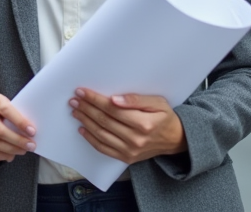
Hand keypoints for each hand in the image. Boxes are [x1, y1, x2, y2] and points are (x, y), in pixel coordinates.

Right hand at [0, 93, 35, 164]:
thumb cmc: (3, 113)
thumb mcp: (10, 108)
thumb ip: (18, 116)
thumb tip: (31, 134)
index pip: (6, 109)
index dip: (20, 122)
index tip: (32, 132)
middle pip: (0, 130)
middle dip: (18, 141)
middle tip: (30, 146)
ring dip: (11, 150)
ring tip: (22, 151)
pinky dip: (1, 156)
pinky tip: (10, 156)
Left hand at [70, 88, 186, 163]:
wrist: (175, 140)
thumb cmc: (165, 117)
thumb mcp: (157, 102)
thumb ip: (136, 99)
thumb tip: (114, 99)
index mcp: (144, 123)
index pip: (112, 109)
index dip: (95, 99)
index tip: (83, 92)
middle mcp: (135, 139)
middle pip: (104, 121)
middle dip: (87, 108)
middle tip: (74, 99)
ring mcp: (130, 150)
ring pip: (101, 134)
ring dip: (85, 121)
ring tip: (76, 111)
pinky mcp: (126, 158)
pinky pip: (104, 148)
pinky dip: (91, 139)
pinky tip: (83, 129)